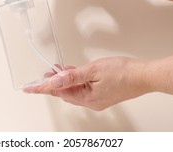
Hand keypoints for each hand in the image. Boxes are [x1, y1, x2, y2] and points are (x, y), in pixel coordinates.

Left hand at [24, 56, 150, 110]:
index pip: (58, 92)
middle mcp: (90, 102)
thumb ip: (72, 76)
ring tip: (55, 71)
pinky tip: (71, 73)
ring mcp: (96, 98)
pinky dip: (74, 81)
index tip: (29, 88)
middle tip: (42, 75)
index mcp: (87, 98)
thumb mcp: (93, 70)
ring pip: (73, 90)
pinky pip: (82, 89)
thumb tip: (54, 81)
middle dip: (52, 83)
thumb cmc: (123, 72)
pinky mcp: (101, 93)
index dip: (42, 88)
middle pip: (65, 93)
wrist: (144, 76)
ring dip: (63, 81)